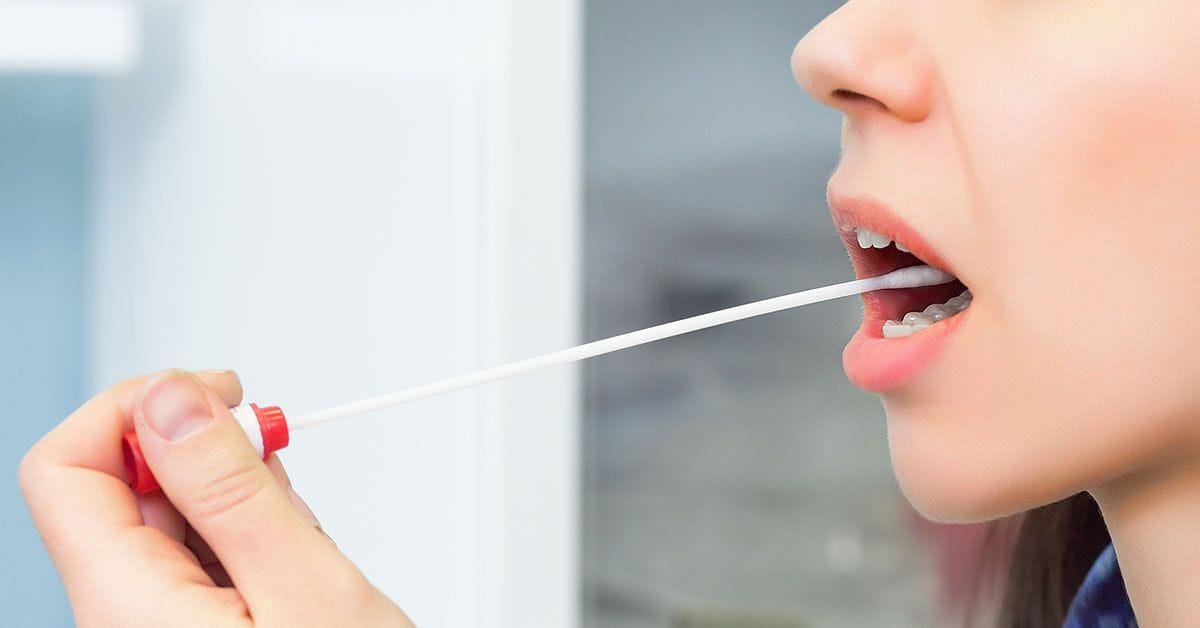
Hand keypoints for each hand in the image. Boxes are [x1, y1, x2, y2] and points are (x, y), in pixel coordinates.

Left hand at [20, 369, 412, 626]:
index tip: (213, 398)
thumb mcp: (305, 589)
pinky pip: (200, 558)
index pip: (65, 467)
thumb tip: (170, 399)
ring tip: (301, 545)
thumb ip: (230, 490)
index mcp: (126, 607)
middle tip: (280, 466)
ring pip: (172, 519)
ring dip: (240, 502)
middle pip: (123, 486)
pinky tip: (295, 566)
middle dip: (208, 457)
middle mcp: (120, 619)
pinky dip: (251, 539)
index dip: (132, 407)